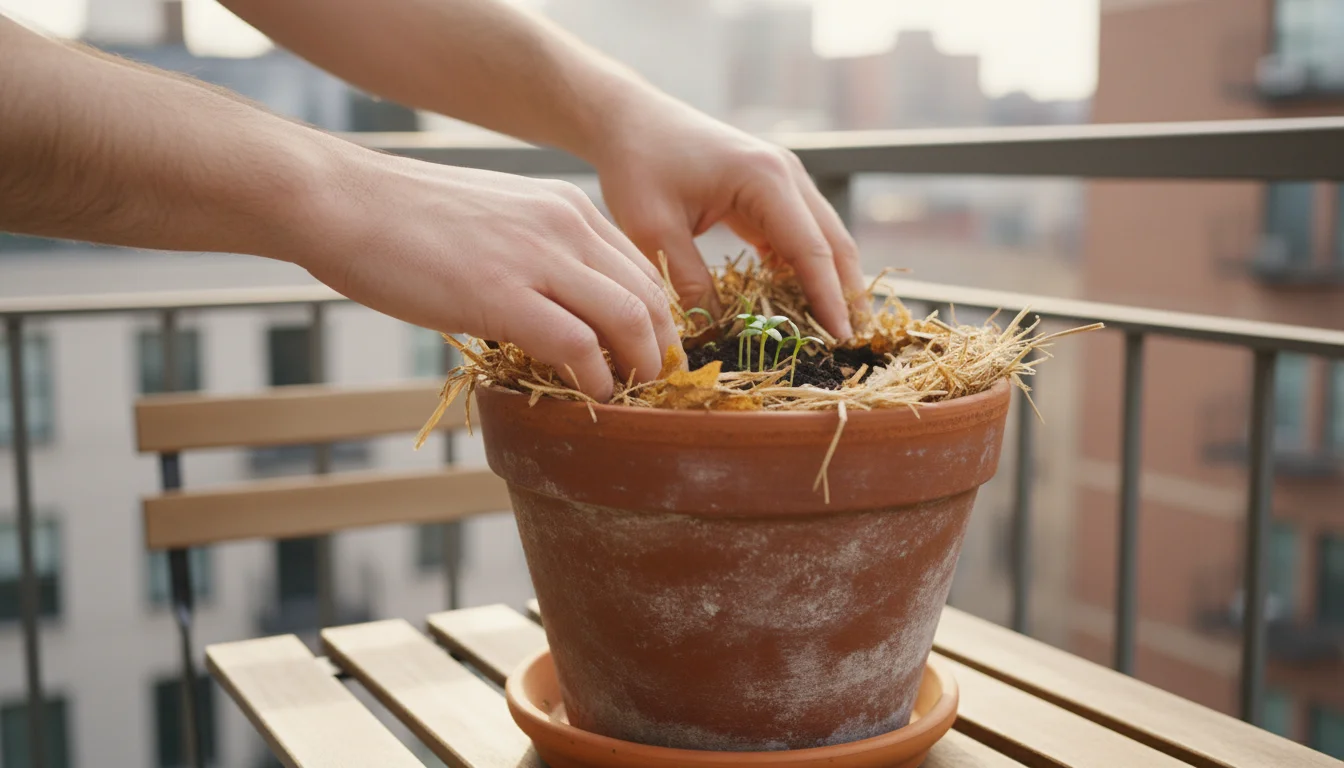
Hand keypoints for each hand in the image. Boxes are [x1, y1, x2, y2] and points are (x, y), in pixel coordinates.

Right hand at [294, 148, 680, 400]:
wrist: (343, 201)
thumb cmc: (404, 217)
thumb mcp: (494, 217)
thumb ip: (532, 249)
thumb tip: (550, 300)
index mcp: (565, 207)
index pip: (640, 268)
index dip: (654, 320)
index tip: (645, 355)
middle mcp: (565, 225)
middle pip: (648, 296)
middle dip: (658, 349)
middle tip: (649, 387)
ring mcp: (537, 258)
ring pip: (628, 320)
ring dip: (638, 369)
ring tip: (628, 399)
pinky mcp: (503, 295)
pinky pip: (578, 346)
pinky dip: (595, 380)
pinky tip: (589, 398)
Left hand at [591, 98, 864, 339]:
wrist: (630, 120)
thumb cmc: (639, 165)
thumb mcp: (653, 230)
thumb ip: (688, 282)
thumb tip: (718, 334)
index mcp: (765, 178)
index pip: (811, 250)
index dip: (829, 300)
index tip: (840, 342)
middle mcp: (786, 174)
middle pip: (833, 243)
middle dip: (846, 294)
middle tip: (850, 345)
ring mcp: (783, 180)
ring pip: (823, 239)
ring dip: (831, 283)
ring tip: (832, 332)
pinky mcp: (770, 192)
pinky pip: (799, 236)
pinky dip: (804, 270)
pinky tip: (797, 306)